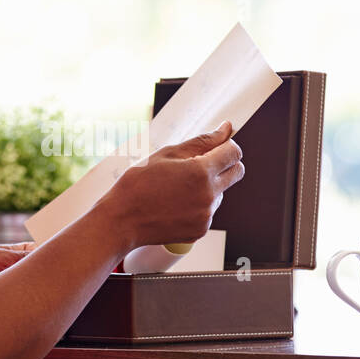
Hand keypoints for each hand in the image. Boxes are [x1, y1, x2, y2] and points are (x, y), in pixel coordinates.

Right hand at [98, 121, 242, 250]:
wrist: (122, 220)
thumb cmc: (139, 184)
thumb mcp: (168, 154)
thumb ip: (202, 141)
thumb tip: (226, 129)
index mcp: (201, 172)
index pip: (234, 152)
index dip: (228, 145)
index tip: (218, 146)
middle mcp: (209, 195)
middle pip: (237, 172)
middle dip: (226, 164)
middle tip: (202, 163)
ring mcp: (206, 215)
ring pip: (221, 192)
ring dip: (209, 186)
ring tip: (178, 188)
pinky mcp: (201, 229)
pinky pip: (209, 211)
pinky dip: (198, 204)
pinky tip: (176, 203)